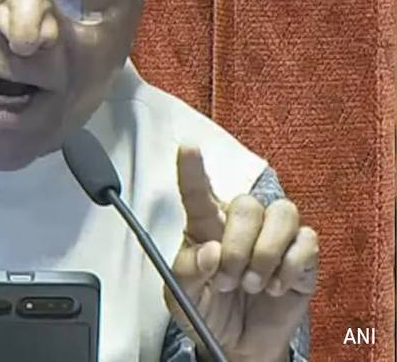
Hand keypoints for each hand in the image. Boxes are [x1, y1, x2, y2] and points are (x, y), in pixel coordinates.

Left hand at [168, 146, 317, 361]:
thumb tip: (209, 252)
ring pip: (282, 213)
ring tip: (252, 285)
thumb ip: (187, 273)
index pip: (198, 191)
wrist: (239, 346)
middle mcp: (240, 224)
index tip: (187, 147)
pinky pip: (307, 242)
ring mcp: (275, 237)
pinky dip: (290, 267)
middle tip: (227, 280)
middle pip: (247, 204)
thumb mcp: (182, 298)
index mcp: (204, 227)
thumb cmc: (208, 312)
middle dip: (238, 246)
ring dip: (265, 253)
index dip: (192, 169)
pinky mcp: (303, 257)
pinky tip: (275, 286)